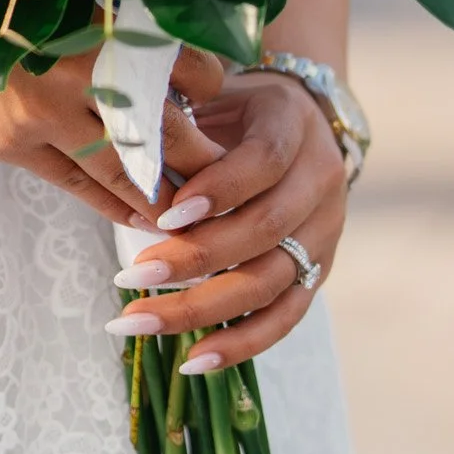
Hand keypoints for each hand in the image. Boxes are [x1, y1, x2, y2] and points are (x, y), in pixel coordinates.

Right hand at [0, 0, 223, 227]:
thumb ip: (108, 23)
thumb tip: (170, 61)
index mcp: (99, 18)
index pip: (185, 67)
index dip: (211, 90)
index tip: (224, 103)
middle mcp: (77, 65)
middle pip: (165, 127)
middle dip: (202, 159)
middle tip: (235, 180)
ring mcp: (39, 111)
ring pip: (125, 167)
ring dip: (164, 194)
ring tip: (196, 214)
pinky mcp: (7, 142)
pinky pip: (76, 184)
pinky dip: (114, 204)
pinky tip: (137, 217)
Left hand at [109, 70, 347, 369]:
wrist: (298, 120)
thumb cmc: (234, 106)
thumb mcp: (211, 92)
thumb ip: (181, 125)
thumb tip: (128, 166)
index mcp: (293, 123)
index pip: (264, 161)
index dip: (219, 190)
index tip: (165, 216)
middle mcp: (320, 181)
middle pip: (266, 231)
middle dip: (196, 258)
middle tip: (131, 274)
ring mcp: (324, 232)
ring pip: (271, 281)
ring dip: (204, 308)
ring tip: (140, 320)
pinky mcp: (318, 272)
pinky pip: (285, 317)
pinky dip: (241, 343)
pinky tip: (193, 360)